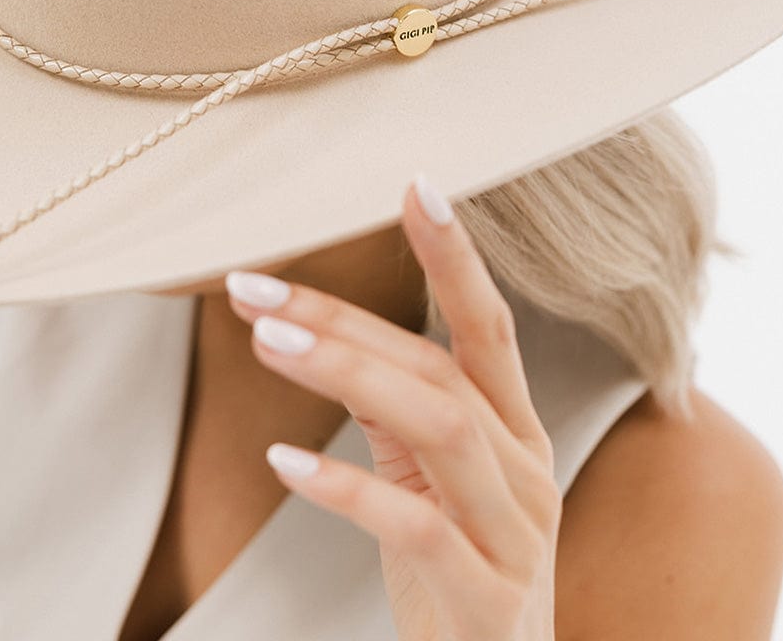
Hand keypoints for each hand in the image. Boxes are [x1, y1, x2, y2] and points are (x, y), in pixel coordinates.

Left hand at [224, 173, 562, 640]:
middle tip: (255, 287)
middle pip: (443, 368)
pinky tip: (283, 459)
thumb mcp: (435, 484)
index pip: (490, 325)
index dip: (456, 254)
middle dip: (347, 319)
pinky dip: (345, 486)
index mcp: (517, 431)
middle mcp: (528, 468)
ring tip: (267, 341)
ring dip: (348, 373)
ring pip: (440, 425)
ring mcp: (515, 535)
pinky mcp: (486, 599)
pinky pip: (414, 527)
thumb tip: (333, 338)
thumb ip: (402, 414)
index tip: (415, 184)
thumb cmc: (460, 574)